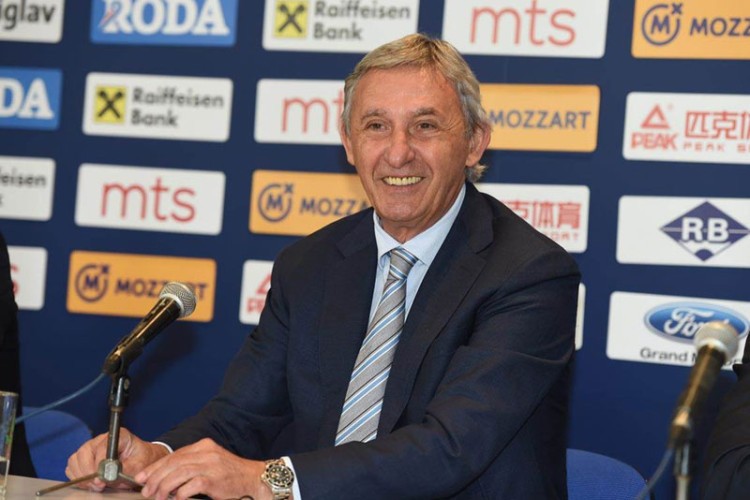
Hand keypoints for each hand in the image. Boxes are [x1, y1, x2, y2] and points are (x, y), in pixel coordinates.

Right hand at [66, 428, 168, 491]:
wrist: (142, 462)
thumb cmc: (142, 460)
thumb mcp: (140, 464)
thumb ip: (127, 467)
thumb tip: (110, 474)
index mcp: (119, 435)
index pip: (102, 447)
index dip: (100, 463)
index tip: (102, 477)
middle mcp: (102, 439)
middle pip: (84, 452)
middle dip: (89, 472)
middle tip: (98, 485)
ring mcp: (91, 448)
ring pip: (75, 460)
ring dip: (82, 476)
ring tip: (96, 486)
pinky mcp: (84, 458)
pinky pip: (72, 467)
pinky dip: (77, 477)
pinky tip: (89, 484)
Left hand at [135, 438, 271, 499]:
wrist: (254, 479)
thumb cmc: (230, 475)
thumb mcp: (210, 463)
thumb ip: (191, 466)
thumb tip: (164, 477)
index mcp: (203, 446)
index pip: (173, 455)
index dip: (155, 467)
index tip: (142, 477)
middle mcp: (206, 452)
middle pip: (173, 463)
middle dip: (155, 478)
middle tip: (146, 491)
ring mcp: (211, 465)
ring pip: (179, 473)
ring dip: (164, 487)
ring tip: (157, 497)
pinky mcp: (214, 479)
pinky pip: (191, 485)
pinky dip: (180, 493)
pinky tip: (177, 499)